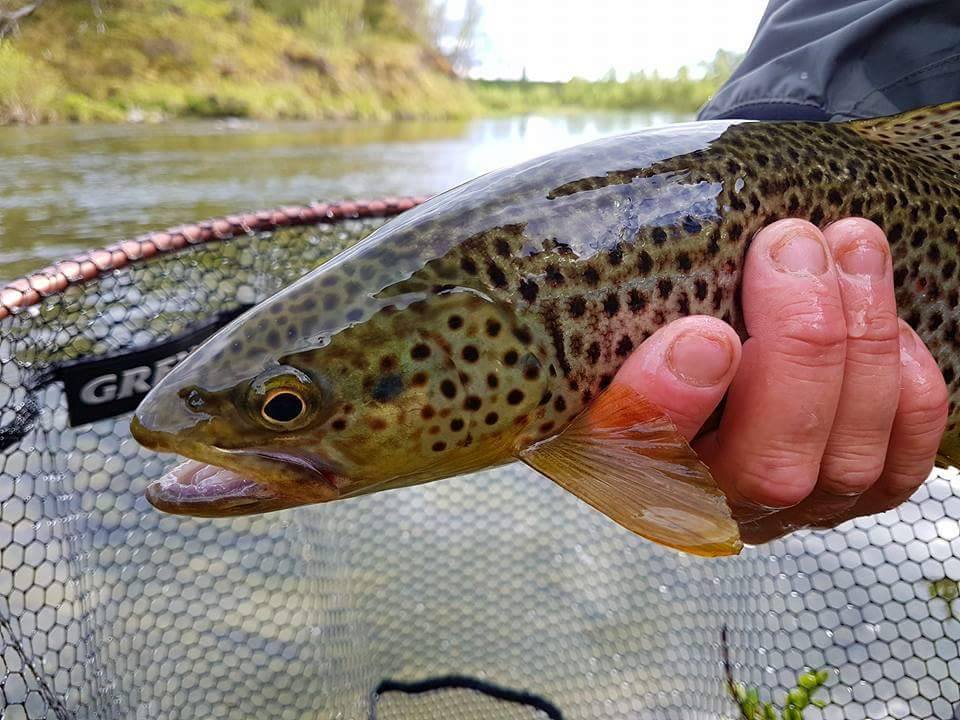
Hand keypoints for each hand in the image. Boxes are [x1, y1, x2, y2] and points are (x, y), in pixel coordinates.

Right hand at [614, 218, 948, 544]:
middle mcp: (705, 502)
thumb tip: (642, 245)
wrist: (700, 379)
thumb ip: (623, 298)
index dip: (668, 403)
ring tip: (849, 245)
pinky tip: (885, 324)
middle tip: (791, 247)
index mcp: (620, 462)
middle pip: (766, 465)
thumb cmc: (643, 334)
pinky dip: (907, 387)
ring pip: (848, 457)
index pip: (633, 455)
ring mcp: (788, 507)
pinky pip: (901, 461)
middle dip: (801, 346)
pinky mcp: (852, 494)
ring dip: (863, 340)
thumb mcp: (611, 318)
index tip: (701, 335)